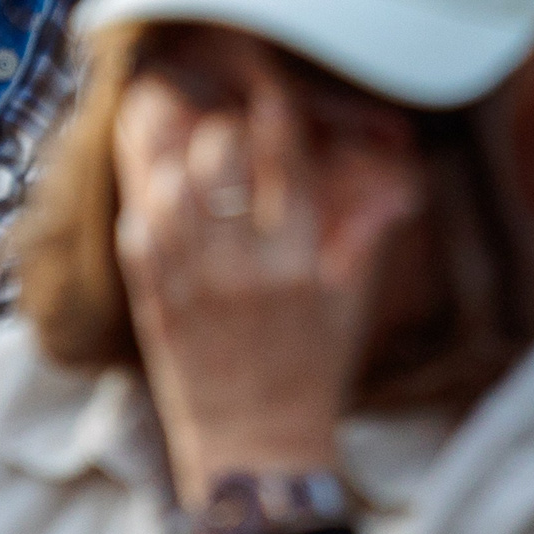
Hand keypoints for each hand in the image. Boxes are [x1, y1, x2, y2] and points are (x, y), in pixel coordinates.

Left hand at [114, 68, 419, 506]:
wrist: (258, 445)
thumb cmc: (313, 368)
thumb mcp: (352, 301)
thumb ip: (365, 231)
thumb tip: (396, 176)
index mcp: (300, 263)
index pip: (286, 159)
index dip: (276, 109)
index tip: (271, 88)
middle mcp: (242, 268)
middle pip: (221, 160)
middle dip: (223, 125)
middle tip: (226, 115)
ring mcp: (191, 284)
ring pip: (171, 187)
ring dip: (177, 151)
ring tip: (184, 133)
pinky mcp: (153, 302)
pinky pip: (137, 229)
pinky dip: (146, 197)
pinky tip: (160, 183)